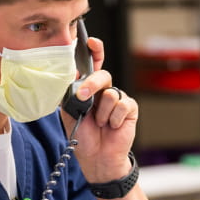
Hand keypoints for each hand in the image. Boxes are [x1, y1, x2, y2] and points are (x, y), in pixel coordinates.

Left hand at [60, 36, 137, 182]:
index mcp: (89, 88)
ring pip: (110, 94)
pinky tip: (112, 127)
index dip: (94, 51)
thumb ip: (70, 93)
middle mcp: (104, 90)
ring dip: (102, 113)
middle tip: (84, 98)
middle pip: (102, 75)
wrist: (97, 157)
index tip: (91, 42)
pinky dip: (114, 119)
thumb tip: (72, 76)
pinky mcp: (130, 108)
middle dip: (92, 85)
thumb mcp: (70, 112)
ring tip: (101, 124)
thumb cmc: (84, 136)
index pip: (93, 64)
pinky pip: (122, 105)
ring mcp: (118, 99)